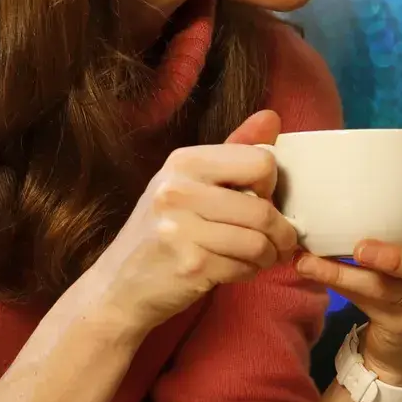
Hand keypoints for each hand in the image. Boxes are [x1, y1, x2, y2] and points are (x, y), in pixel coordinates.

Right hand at [80, 109, 298, 339]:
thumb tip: (272, 116)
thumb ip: (233, 151)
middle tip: (280, 241)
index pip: (260, 161)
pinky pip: (244, 267)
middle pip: (263, 208)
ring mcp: (180, 229)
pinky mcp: (189, 265)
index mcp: (183, 162)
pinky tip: (239, 269)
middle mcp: (177, 190)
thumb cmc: (165, 230)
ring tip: (264, 257)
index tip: (262, 199)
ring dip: (270, 255)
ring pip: (258, 241)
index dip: (271, 184)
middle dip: (282, 231)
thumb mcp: (190, 182)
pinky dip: (251, 272)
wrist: (119, 285)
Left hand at [295, 185, 401, 386]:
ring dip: (348, 274)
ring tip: (314, 259)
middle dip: (397, 257)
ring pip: (387, 290)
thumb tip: (359, 147)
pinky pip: (363, 301)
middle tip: (361, 248)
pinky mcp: (400, 323)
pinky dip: (334, 280)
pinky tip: (307, 265)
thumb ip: (399, 205)